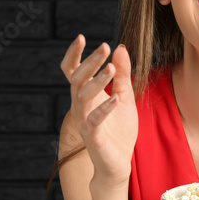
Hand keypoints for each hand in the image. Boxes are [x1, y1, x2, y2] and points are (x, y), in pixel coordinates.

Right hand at [59, 34, 137, 185]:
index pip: (72, 71)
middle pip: (77, 78)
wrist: (119, 162)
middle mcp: (80, 105)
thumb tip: (120, 48)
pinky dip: (104, 108)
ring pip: (82, 97)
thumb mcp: (125, 96)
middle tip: (104, 46)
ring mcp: (84, 121)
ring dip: (96, 81)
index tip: (82, 37)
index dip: (74, 54)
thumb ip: (122, 75)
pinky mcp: (92, 136)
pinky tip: (116, 98)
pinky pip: (94, 120)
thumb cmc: (119, 129)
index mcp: (86, 95)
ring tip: (111, 67)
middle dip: (90, 61)